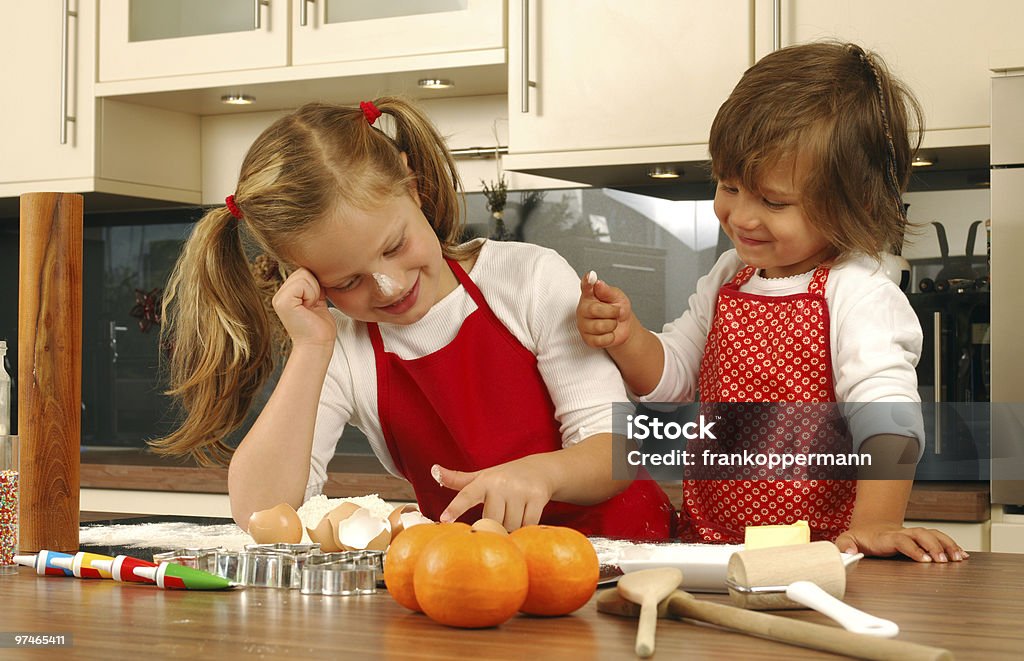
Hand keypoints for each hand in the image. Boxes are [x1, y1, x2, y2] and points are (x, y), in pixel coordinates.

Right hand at [271, 267, 336, 346]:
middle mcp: (280, 294)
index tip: (316, 302)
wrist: (318, 344)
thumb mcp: (318, 298)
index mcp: (287, 292)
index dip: (317, 283)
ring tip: (311, 307)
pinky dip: (312, 295)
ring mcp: (279, 298)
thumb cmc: (320, 325)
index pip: (304, 270)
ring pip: (304, 275)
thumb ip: (313, 283)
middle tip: (313, 305)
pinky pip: (303, 284)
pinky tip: (309, 308)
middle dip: (316, 287)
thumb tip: (320, 267)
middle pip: (304, 271)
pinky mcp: (282, 302)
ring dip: (314, 292)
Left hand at [433, 457, 556, 530]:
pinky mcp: (538, 497)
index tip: (444, 519)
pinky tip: (526, 516)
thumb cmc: (504, 477)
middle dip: (495, 525)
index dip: (455, 508)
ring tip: (514, 514)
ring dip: (512, 527)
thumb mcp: (481, 476)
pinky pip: (528, 524)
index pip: (466, 495)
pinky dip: (526, 526)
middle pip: (492, 520)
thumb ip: (457, 479)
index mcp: (484, 481)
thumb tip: (433, 470)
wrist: (540, 469)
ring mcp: (520, 490)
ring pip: (511, 524)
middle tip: (498, 518)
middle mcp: (501, 484)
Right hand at [575, 272, 636, 348]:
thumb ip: (607, 291)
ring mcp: (583, 324)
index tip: (590, 276)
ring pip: (600, 326)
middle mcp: (583, 309)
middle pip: (594, 310)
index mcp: (589, 295)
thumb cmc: (618, 310)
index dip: (587, 282)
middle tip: (615, 312)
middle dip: (612, 312)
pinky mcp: (587, 339)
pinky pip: (601, 340)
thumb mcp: (617, 297)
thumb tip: (598, 283)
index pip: (586, 287)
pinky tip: (608, 333)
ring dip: (612, 325)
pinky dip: (611, 337)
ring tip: (611, 322)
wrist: (624, 328)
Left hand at [835, 524, 968, 562]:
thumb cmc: (861, 537)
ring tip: (958, 558)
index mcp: (885, 537)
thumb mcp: (846, 540)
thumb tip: (850, 552)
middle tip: (944, 561)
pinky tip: (962, 555)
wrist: (871, 527)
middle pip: (921, 534)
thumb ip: (844, 546)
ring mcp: (912, 534)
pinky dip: (951, 545)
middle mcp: (901, 533)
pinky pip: (938, 538)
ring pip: (932, 534)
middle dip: (934, 546)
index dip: (913, 548)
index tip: (924, 559)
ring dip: (946, 545)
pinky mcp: (920, 538)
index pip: (901, 540)